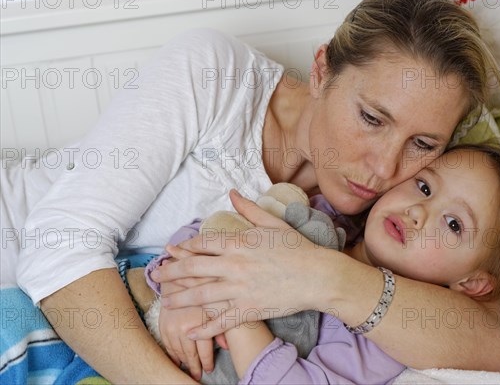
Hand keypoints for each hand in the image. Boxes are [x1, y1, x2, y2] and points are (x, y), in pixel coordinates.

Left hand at [151, 190, 337, 338]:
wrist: (318, 275)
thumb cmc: (297, 247)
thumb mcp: (272, 223)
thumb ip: (249, 209)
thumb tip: (233, 192)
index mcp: (239, 243)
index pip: (203, 243)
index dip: (185, 247)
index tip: (174, 250)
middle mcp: (234, 265)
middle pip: (193, 269)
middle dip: (172, 273)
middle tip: (157, 276)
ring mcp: (240, 289)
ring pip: (201, 295)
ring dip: (179, 299)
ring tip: (165, 301)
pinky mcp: (249, 309)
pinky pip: (221, 320)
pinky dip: (204, 327)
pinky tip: (189, 331)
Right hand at [159, 277, 218, 380]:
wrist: (181, 275)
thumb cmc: (206, 286)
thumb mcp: (218, 302)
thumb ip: (223, 324)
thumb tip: (228, 346)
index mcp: (198, 322)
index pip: (203, 351)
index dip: (206, 362)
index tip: (209, 370)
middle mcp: (182, 326)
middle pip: (189, 355)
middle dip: (195, 367)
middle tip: (198, 375)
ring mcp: (170, 326)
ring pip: (177, 352)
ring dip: (183, 362)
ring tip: (189, 370)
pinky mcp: (162, 324)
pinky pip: (166, 345)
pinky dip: (171, 354)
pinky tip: (176, 360)